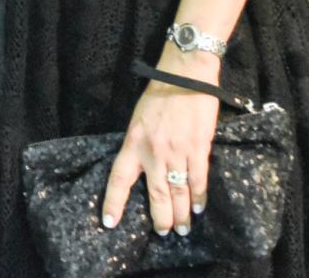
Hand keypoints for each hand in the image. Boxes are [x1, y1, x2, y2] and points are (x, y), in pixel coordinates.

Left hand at [101, 50, 220, 236]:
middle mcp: (153, 152)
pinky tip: (198, 208)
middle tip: (164, 232)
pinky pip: (198, 180)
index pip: (118, 179)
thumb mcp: (138, 120)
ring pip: (179, 192)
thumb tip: (144, 169)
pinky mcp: (198, 149)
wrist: (185, 76)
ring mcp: (177, 152)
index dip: (114, 202)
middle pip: (156, 194)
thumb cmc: (159, 96)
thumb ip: (139, 146)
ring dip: (181, 214)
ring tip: (182, 229)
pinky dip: (199, 197)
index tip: (110, 222)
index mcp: (132, 143)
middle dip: (160, 217)